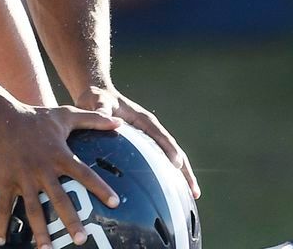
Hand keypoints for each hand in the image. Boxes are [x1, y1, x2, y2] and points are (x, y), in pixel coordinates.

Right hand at [0, 104, 121, 247]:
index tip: (114, 203)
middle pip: (59, 199)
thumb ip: (93, 119)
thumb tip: (119, 122)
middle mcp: (42, 169)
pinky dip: (2, 224)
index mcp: (59, 155)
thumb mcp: (65, 115)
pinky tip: (2, 241)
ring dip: (39, 231)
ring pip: (32, 209)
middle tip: (81, 239)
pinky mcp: (5, 181)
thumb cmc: (35, 117)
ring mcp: (22, 177)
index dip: (100, 188)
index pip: (84, 174)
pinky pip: (4, 206)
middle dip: (70, 220)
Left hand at [75, 86, 200, 199]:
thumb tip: (104, 116)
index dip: (169, 149)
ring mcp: (150, 139)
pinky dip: (169, 176)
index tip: (177, 164)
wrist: (98, 97)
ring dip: (182, 176)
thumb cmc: (98, 99)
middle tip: (195, 191)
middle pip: (174, 150)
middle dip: (185, 170)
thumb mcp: (98, 102)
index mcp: (143, 120)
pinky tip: (171, 194)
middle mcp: (151, 130)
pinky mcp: (145, 147)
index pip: (160, 136)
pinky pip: (160, 163)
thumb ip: (101, 110)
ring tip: (193, 196)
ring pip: (171, 159)